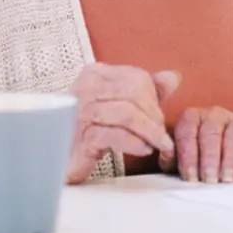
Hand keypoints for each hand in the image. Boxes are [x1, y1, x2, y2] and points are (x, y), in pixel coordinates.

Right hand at [65, 63, 180, 183]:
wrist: (60, 158)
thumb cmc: (91, 130)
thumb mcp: (122, 104)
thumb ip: (147, 90)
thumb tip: (172, 77)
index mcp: (96, 75)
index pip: (136, 78)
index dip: (153, 99)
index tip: (159, 118)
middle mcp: (85, 88)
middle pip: (133, 94)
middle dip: (153, 116)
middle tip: (162, 135)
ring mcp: (79, 112)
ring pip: (126, 114)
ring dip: (148, 132)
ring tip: (156, 144)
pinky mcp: (79, 137)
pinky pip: (114, 136)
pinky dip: (134, 142)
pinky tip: (143, 149)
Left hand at [164, 107, 232, 183]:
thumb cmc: (201, 160)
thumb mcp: (182, 160)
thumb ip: (171, 158)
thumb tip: (166, 154)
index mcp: (192, 118)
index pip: (187, 131)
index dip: (188, 155)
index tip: (190, 177)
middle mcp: (215, 114)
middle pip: (211, 132)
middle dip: (209, 158)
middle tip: (209, 179)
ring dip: (229, 159)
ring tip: (226, 179)